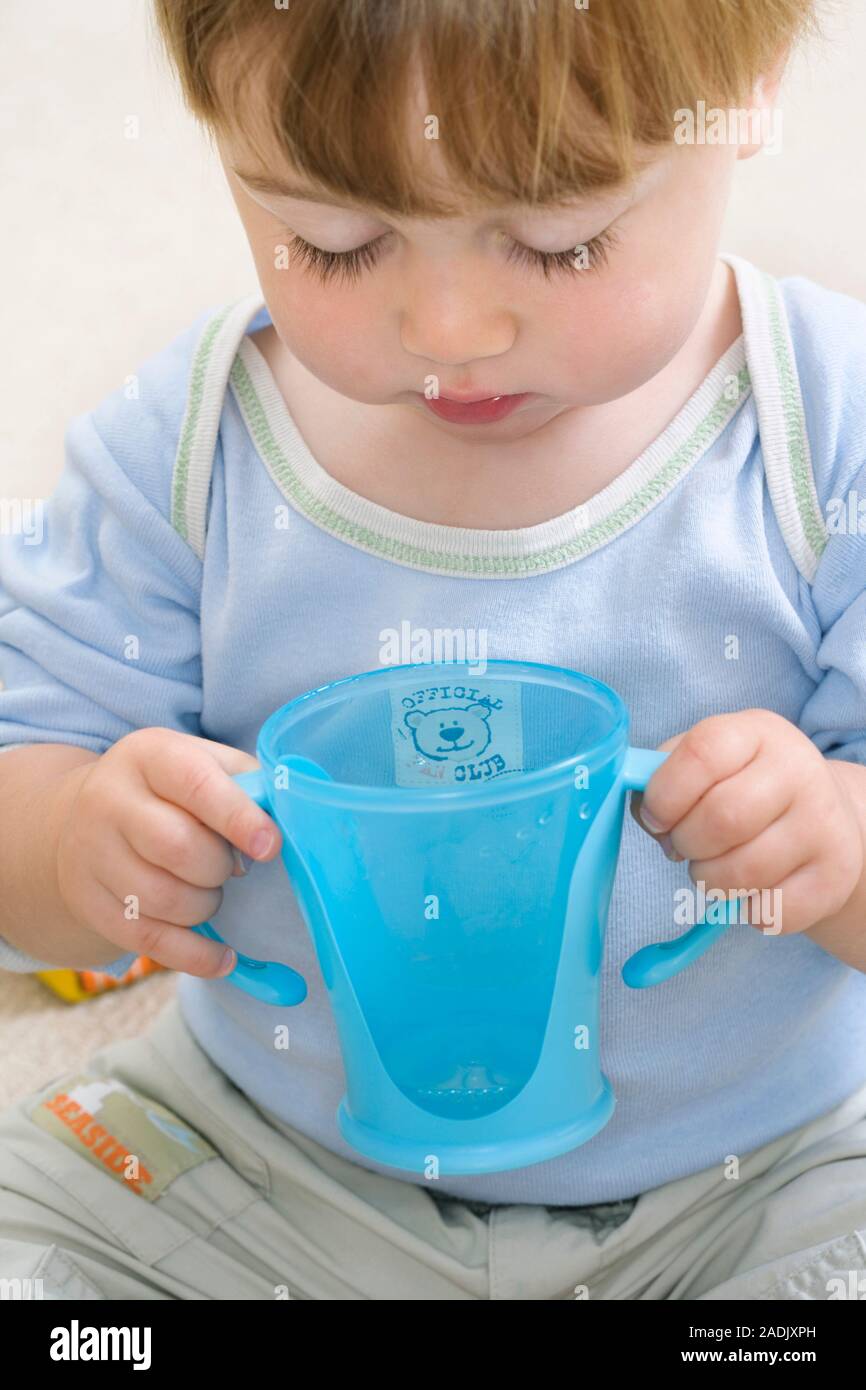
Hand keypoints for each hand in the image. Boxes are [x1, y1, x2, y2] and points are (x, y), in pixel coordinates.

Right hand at [56, 727, 281, 977]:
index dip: (238, 817)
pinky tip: (222, 956)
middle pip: (177, 846)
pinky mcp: (90, 903)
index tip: (270, 847)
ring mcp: (92, 854)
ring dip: (206, 905)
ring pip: (164, 898)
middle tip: (230, 867)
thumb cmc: (168, 791)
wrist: (80, 820)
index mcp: (147, 756)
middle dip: (219, 867)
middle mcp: (109, 800)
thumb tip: (288, 818)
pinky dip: (195, 955)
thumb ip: (248, 784)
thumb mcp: (203, 765)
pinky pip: (149, 941)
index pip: (195, 783)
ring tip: (210, 891)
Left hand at [629, 709, 863, 935]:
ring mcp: (823, 823)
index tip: (655, 817)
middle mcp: (799, 770)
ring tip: (712, 868)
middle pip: (722, 818)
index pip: (703, 752)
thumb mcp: (705, 763)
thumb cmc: (742, 787)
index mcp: (757, 732)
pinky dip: (744, 910)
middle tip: (683, 847)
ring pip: (743, 872)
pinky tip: (748, 888)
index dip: (664, 793)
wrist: (822, 816)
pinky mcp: (834, 875)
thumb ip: (662, 777)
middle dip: (685, 843)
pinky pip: (770, 911)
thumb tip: (646, 814)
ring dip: (709, 881)